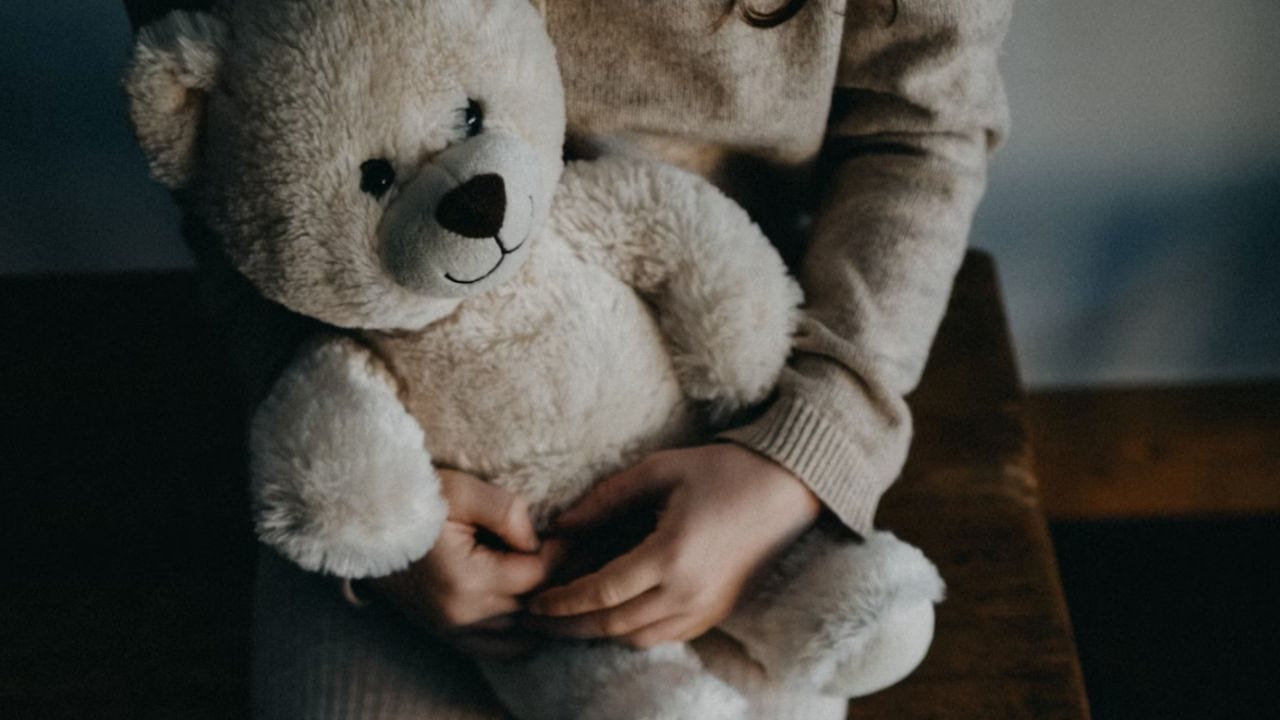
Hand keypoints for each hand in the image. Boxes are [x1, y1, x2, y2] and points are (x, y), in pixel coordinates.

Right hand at [370, 468, 562, 657]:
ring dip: (541, 607)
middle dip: (559, 579)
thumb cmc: (412, 498)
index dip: (563, 553)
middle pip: (533, 606)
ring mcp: (450, 629)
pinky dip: (520, 634)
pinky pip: (497, 649)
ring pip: (519, 632)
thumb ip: (507, 512)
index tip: (574, 532)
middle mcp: (460, 614)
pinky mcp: (443, 632)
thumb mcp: (461, 490)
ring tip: (558, 576)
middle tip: (578, 553)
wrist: (361, 520)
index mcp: (466, 579)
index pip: (538, 575)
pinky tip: (532, 608)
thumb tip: (536, 541)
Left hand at [527, 444, 820, 647]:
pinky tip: (612, 620)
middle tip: (535, 622)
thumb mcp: (660, 470)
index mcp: (670, 554)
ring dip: (598, 634)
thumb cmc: (722, 470)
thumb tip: (561, 525)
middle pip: (613, 625)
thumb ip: (606, 498)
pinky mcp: (719, 611)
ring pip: (638, 638)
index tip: (533, 602)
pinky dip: (633, 633)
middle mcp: (688, 591)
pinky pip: (666, 636)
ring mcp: (706, 606)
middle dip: (568, 627)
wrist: (787, 487)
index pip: (600, 592)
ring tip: (566, 624)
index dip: (561, 602)